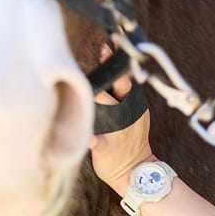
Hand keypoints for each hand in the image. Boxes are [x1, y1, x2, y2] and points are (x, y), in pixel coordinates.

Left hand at [89, 46, 151, 192]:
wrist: (136, 170)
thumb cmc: (128, 136)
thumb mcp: (132, 111)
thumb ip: (121, 91)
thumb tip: (108, 62)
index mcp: (135, 103)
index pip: (128, 77)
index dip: (118, 61)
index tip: (108, 44)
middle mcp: (129, 112)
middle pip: (121, 88)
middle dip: (109, 73)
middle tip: (98, 55)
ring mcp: (120, 130)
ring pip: (108, 108)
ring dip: (95, 98)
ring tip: (78, 86)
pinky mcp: (108, 147)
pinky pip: (99, 140)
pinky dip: (92, 137)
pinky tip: (85, 133)